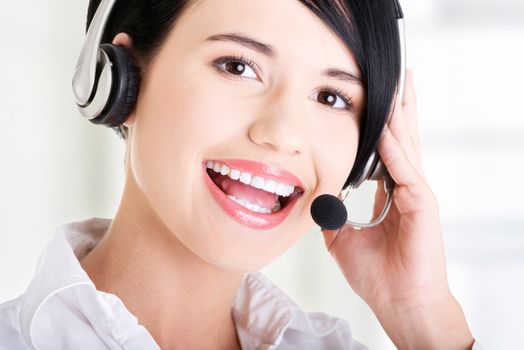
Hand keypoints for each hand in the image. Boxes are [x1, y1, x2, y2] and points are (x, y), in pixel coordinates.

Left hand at [322, 70, 474, 348]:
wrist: (400, 303)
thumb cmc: (378, 275)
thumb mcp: (343, 240)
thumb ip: (332, 217)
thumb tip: (315, 201)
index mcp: (390, 193)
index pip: (385, 149)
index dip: (380, 123)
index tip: (371, 99)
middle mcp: (406, 187)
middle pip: (402, 137)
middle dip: (399, 106)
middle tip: (398, 74)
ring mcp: (416, 193)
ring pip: (407, 145)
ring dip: (400, 114)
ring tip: (399, 83)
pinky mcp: (422, 205)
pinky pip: (405, 170)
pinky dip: (393, 148)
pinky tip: (385, 128)